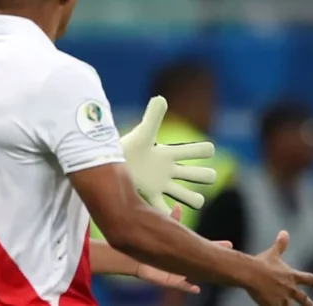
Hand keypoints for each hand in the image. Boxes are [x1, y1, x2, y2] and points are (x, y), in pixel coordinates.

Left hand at [120, 96, 217, 212]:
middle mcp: (168, 170)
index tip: (208, 149)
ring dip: (195, 199)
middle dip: (206, 175)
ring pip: (190, 196)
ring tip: (195, 199)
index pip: (198, 151)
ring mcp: (161, 185)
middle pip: (200, 175)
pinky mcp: (150, 197)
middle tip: (206, 176)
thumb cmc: (125, 147)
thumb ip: (152, 117)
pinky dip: (172, 214)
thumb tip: (161, 98)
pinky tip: (174, 212)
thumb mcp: (142, 134)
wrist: (104, 163)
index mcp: (169, 154)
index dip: (205, 150)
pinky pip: (166, 210)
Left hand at [135, 205, 233, 292]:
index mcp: (182, 248)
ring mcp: (175, 271)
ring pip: (193, 274)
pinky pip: (178, 285)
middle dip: (214, 259)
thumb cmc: (146, 242)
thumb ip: (172, 219)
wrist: (131, 256)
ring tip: (217, 276)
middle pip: (201, 261)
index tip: (230, 244)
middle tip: (231, 258)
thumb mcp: (163, 228)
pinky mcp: (165, 279)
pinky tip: (196, 288)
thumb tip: (179, 206)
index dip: (215, 246)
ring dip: (204, 275)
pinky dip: (186, 287)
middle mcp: (181, 261)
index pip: (202, 247)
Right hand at [247, 231, 312, 305]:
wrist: (250, 274)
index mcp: (291, 276)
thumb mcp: (272, 254)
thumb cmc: (261, 263)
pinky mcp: (273, 305)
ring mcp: (282, 298)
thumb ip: (280, 245)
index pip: (308, 279)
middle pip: (302, 298)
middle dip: (307, 303)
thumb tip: (284, 232)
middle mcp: (290, 288)